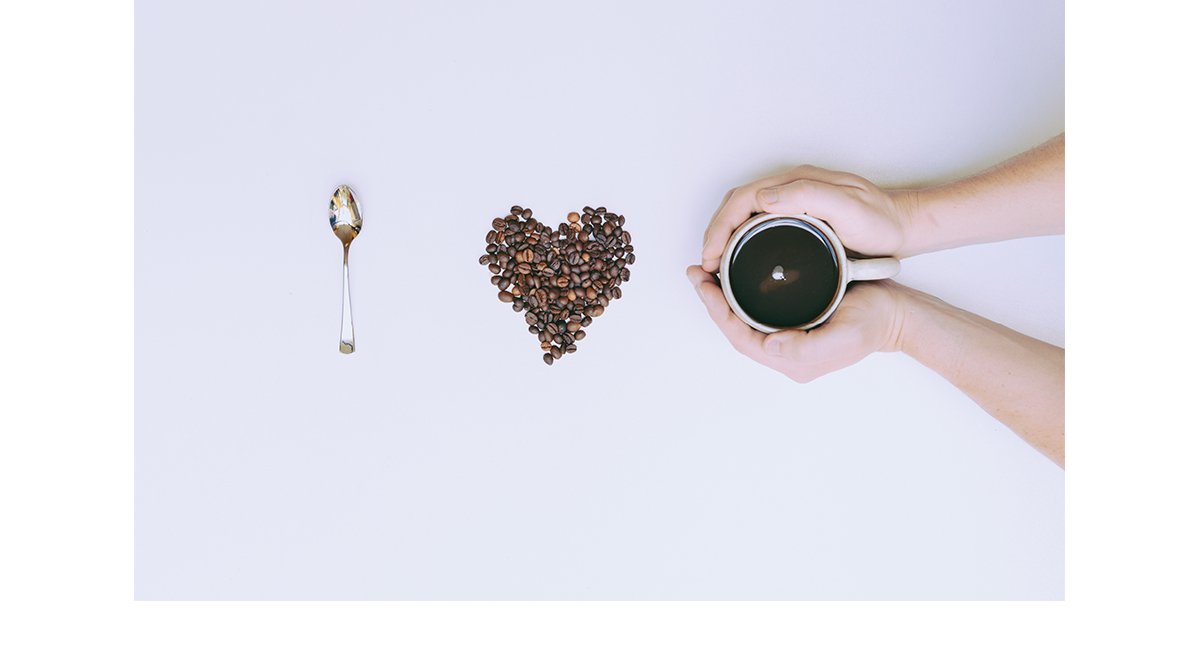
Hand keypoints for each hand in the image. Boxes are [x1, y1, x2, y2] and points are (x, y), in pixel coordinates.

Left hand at [686, 266, 905, 382]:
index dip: (718, 312)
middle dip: (712, 302)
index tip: (704, 285)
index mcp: (792, 360)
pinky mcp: (794, 322)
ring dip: (722, 298)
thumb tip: (770, 345)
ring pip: (743, 320)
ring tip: (706, 273)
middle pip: (736, 328)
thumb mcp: (845, 336)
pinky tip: (732, 277)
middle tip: (696, 273)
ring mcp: (788, 338)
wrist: (897, 314)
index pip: (740, 337)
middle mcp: (785, 353)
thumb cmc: (874, 323)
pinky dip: (739, 295)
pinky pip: (756, 312)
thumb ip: (807, 347)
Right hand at [700, 165, 917, 271]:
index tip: (711, 254)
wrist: (904, 226)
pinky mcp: (798, 216)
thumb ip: (808, 196)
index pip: (742, 199)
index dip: (720, 226)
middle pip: (737, 205)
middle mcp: (791, 188)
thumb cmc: (881, 221)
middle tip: (706, 264)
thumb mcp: (848, 207)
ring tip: (716, 263)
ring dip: (725, 236)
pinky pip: (758, 223)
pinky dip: (740, 240)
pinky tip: (739, 258)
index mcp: (796, 182)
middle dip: (715, 232)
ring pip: (745, 214)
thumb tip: (762, 197)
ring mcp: (794, 201)